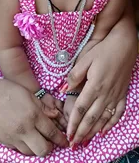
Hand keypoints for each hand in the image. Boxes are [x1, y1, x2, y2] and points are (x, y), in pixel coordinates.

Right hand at [0, 77, 67, 156]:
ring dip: (37, 148)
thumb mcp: (29, 94)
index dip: (61, 139)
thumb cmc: (8, 91)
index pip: (51, 133)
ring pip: (31, 152)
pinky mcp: (5, 142)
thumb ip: (43, 107)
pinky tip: (26, 138)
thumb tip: (55, 115)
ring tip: (38, 140)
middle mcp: (25, 129)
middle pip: (43, 149)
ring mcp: (14, 137)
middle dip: (50, 147)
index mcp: (33, 115)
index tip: (66, 142)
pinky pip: (18, 150)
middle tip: (51, 141)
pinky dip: (25, 146)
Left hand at [66, 0, 136, 144]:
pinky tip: (104, 130)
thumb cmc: (103, 50)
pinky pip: (117, 113)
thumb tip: (64, 89)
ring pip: (103, 118)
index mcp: (94, 85)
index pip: (81, 109)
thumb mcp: (85, 59)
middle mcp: (105, 93)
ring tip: (86, 140)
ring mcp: (115, 95)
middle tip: (74, 144)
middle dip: (82, 132)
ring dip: (94, 131)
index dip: (73, 123)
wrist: (124, 45)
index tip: (67, 134)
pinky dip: (111, 123)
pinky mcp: (122, 94)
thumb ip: (74, 76)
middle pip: (91, 118)